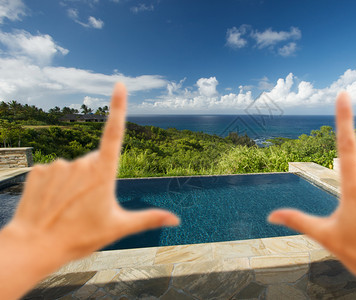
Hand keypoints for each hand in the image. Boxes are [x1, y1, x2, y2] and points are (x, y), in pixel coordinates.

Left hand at [0, 83, 178, 299]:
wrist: (35, 247)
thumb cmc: (80, 237)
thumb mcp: (118, 228)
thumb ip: (149, 219)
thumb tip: (176, 221)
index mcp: (103, 173)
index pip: (114, 133)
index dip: (118, 107)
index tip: (119, 85)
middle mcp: (81, 163)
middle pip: (95, 162)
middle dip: (96, 177)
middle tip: (89, 205)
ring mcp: (58, 165)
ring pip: (74, 168)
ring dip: (75, 182)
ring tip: (69, 208)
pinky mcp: (39, 170)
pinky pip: (53, 172)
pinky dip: (56, 184)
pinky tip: (53, 203)